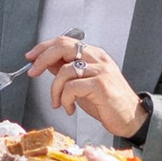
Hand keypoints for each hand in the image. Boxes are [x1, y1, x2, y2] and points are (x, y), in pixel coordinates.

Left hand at [25, 34, 144, 139]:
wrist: (131, 119)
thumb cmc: (108, 103)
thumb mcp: (83, 83)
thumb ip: (67, 71)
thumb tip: (46, 63)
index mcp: (94, 55)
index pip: (64, 41)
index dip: (43, 48)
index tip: (30, 57)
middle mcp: (98, 58)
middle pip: (62, 47)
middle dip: (42, 59)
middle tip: (32, 72)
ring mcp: (100, 70)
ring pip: (63, 71)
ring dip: (55, 91)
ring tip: (59, 103)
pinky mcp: (100, 85)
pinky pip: (71, 88)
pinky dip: (64, 100)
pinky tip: (69, 108)